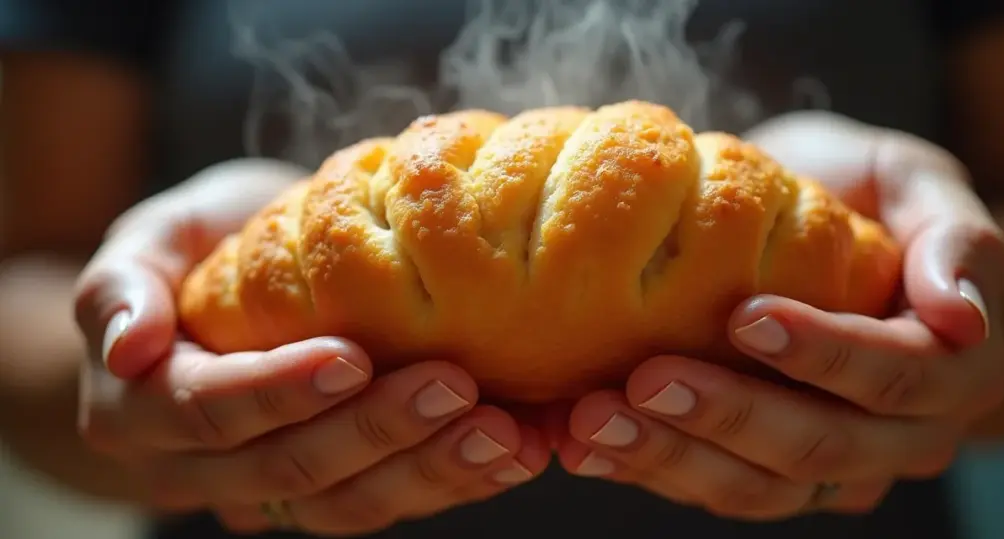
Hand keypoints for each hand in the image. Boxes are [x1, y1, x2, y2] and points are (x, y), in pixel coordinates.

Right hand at [73, 159, 546, 534]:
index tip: (352, 357)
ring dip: (430, 471)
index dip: (279, 390)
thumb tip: (129, 343)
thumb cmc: (193, 251)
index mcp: (144, 408)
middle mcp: (204, 469)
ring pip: (348, 504)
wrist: (226, 290)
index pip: (210, 412)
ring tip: (504, 436)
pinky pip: (389, 502)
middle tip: (455, 385)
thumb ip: (123, 283)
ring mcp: (273, 489)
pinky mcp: (334, 488)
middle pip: (291, 468)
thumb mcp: (151, 239)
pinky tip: (514, 451)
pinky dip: (454, 479)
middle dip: (377, 431)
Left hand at [558, 112, 1003, 519]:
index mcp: (947, 368)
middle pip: (818, 447)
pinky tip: (580, 443)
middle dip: (727, 415)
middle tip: (643, 379)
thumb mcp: (911, 182)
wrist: (814, 226)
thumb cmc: (863, 193)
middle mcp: (895, 436)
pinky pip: (707, 488)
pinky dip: (641, 467)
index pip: (891, 375)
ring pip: (756, 487)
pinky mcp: (762, 472)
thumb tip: (959, 315)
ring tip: (591, 421)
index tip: (743, 317)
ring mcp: (826, 466)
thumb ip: (949, 236)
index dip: (822, 352)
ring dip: (669, 456)